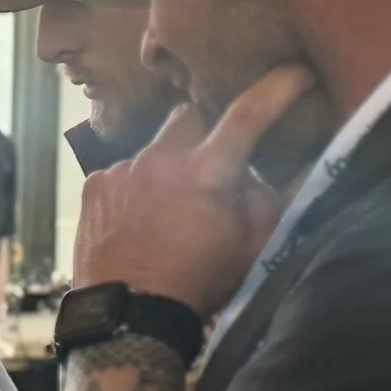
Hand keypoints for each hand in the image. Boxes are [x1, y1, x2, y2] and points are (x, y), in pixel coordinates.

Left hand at [70, 67, 314, 315]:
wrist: (126, 317)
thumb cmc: (197, 284)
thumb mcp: (252, 247)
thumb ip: (271, 199)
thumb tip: (277, 168)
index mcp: (207, 172)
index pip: (250, 114)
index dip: (279, 88)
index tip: (296, 74)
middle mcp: (160, 159)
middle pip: (191, 118)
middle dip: (206, 133)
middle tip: (213, 166)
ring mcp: (121, 170)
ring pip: (154, 148)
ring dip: (168, 166)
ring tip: (169, 207)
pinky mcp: (94, 186)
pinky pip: (122, 172)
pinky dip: (135, 188)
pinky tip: (138, 219)